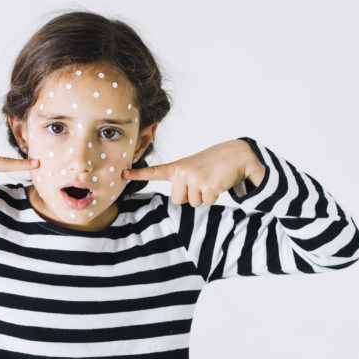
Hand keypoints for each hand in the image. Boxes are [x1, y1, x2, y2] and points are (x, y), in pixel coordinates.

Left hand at [120, 139, 263, 206]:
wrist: (237, 154)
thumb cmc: (213, 164)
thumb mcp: (193, 167)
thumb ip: (181, 180)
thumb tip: (179, 199)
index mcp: (177, 167)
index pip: (154, 172)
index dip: (138, 174)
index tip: (122, 173)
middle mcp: (183, 172)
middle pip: (177, 200)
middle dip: (190, 196)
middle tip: (201, 181)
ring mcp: (194, 178)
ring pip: (193, 203)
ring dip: (203, 196)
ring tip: (210, 180)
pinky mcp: (207, 186)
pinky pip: (206, 203)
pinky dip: (214, 197)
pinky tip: (218, 183)